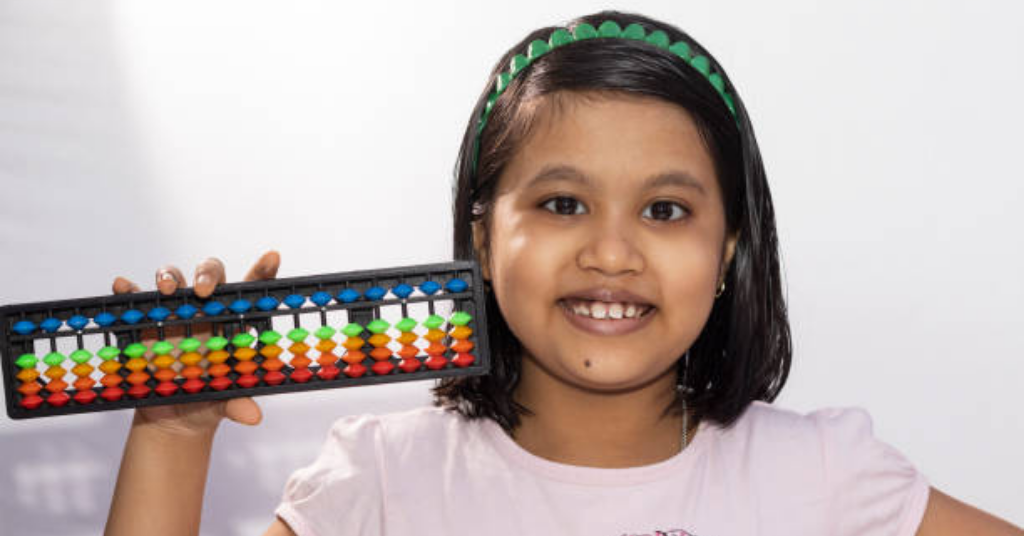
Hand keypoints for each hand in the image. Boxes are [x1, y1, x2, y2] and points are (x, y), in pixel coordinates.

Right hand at [111, 251, 280, 437]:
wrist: (175, 416)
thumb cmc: (209, 397)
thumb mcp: (224, 401)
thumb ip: (238, 403)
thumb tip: (251, 416)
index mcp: (234, 320)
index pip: (254, 289)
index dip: (264, 270)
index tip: (273, 255)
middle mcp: (206, 309)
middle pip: (211, 273)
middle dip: (207, 274)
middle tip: (204, 291)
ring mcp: (175, 311)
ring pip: (174, 277)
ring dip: (169, 276)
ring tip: (166, 290)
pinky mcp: (145, 320)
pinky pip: (136, 298)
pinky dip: (129, 290)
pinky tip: (124, 287)